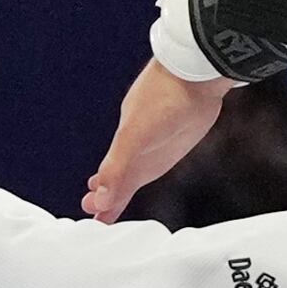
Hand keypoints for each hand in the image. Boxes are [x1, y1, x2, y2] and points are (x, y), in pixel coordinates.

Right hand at [82, 57, 227, 223]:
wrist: (196, 75)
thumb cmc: (163, 99)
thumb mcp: (134, 137)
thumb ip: (117, 169)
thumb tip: (99, 200)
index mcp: (124, 146)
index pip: (108, 178)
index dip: (100, 196)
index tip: (90, 212)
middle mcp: (137, 146)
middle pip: (119, 176)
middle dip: (106, 193)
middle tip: (94, 211)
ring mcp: (156, 143)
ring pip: (136, 170)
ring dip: (124, 185)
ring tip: (112, 201)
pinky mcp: (177, 139)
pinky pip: (156, 160)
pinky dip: (145, 171)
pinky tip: (144, 170)